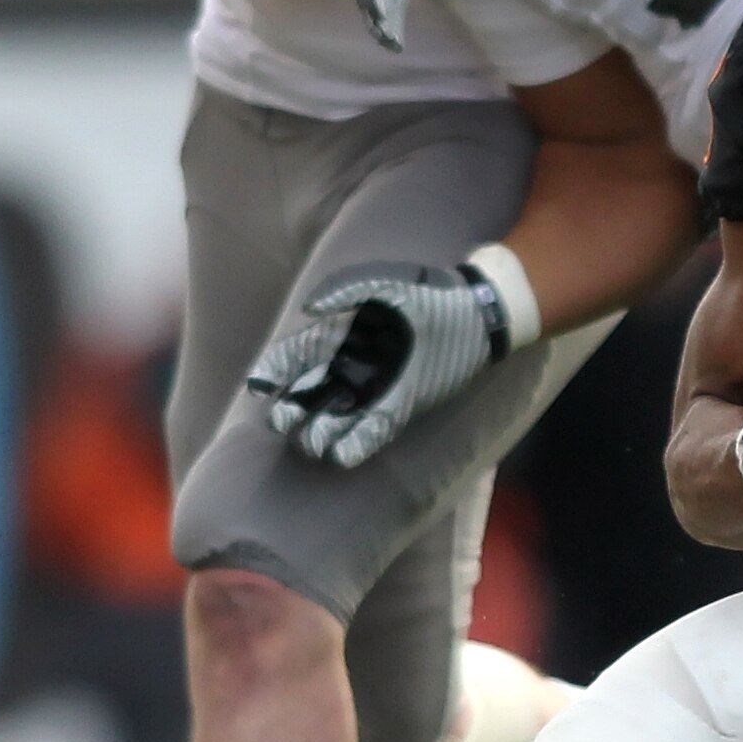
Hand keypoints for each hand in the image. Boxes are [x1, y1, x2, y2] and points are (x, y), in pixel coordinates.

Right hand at [248, 260, 508, 468]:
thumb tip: (309, 309)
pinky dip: (356, 443)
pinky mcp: (401, 406)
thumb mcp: (389, 286)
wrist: (482, 314)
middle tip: (283, 420)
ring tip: (312, 441)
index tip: (261, 386)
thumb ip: (346, 291)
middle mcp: (351, 364)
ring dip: (319, 432)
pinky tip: (341, 455)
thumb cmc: (433, 295)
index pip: (295, 356)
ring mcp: (374, 387)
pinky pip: (371, 428)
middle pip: (307, 393)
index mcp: (341, 334)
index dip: (273, 371)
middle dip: (291, 409)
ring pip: (334, 416)